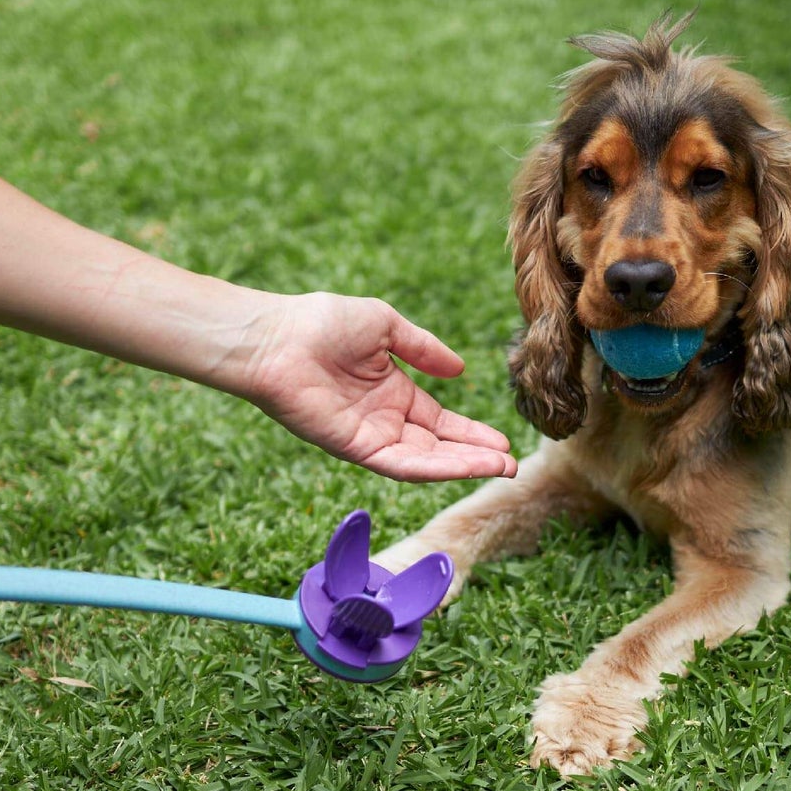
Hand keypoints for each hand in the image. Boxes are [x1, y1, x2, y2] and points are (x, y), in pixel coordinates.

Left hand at [233, 291, 517, 482]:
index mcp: (392, 393)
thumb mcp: (385, 326)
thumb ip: (424, 349)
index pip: (440, 422)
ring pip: (425, 461)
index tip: (502, 441)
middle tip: (512, 464)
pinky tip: (465, 466)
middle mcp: (384, 421)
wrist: (278, 336)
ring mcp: (370, 437)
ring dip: (463, 466)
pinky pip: (401, 464)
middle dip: (476, 456)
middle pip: (439, 447)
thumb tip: (460, 370)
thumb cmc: (322, 322)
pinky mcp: (355, 448)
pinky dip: (435, 468)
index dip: (471, 433)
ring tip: (501, 467)